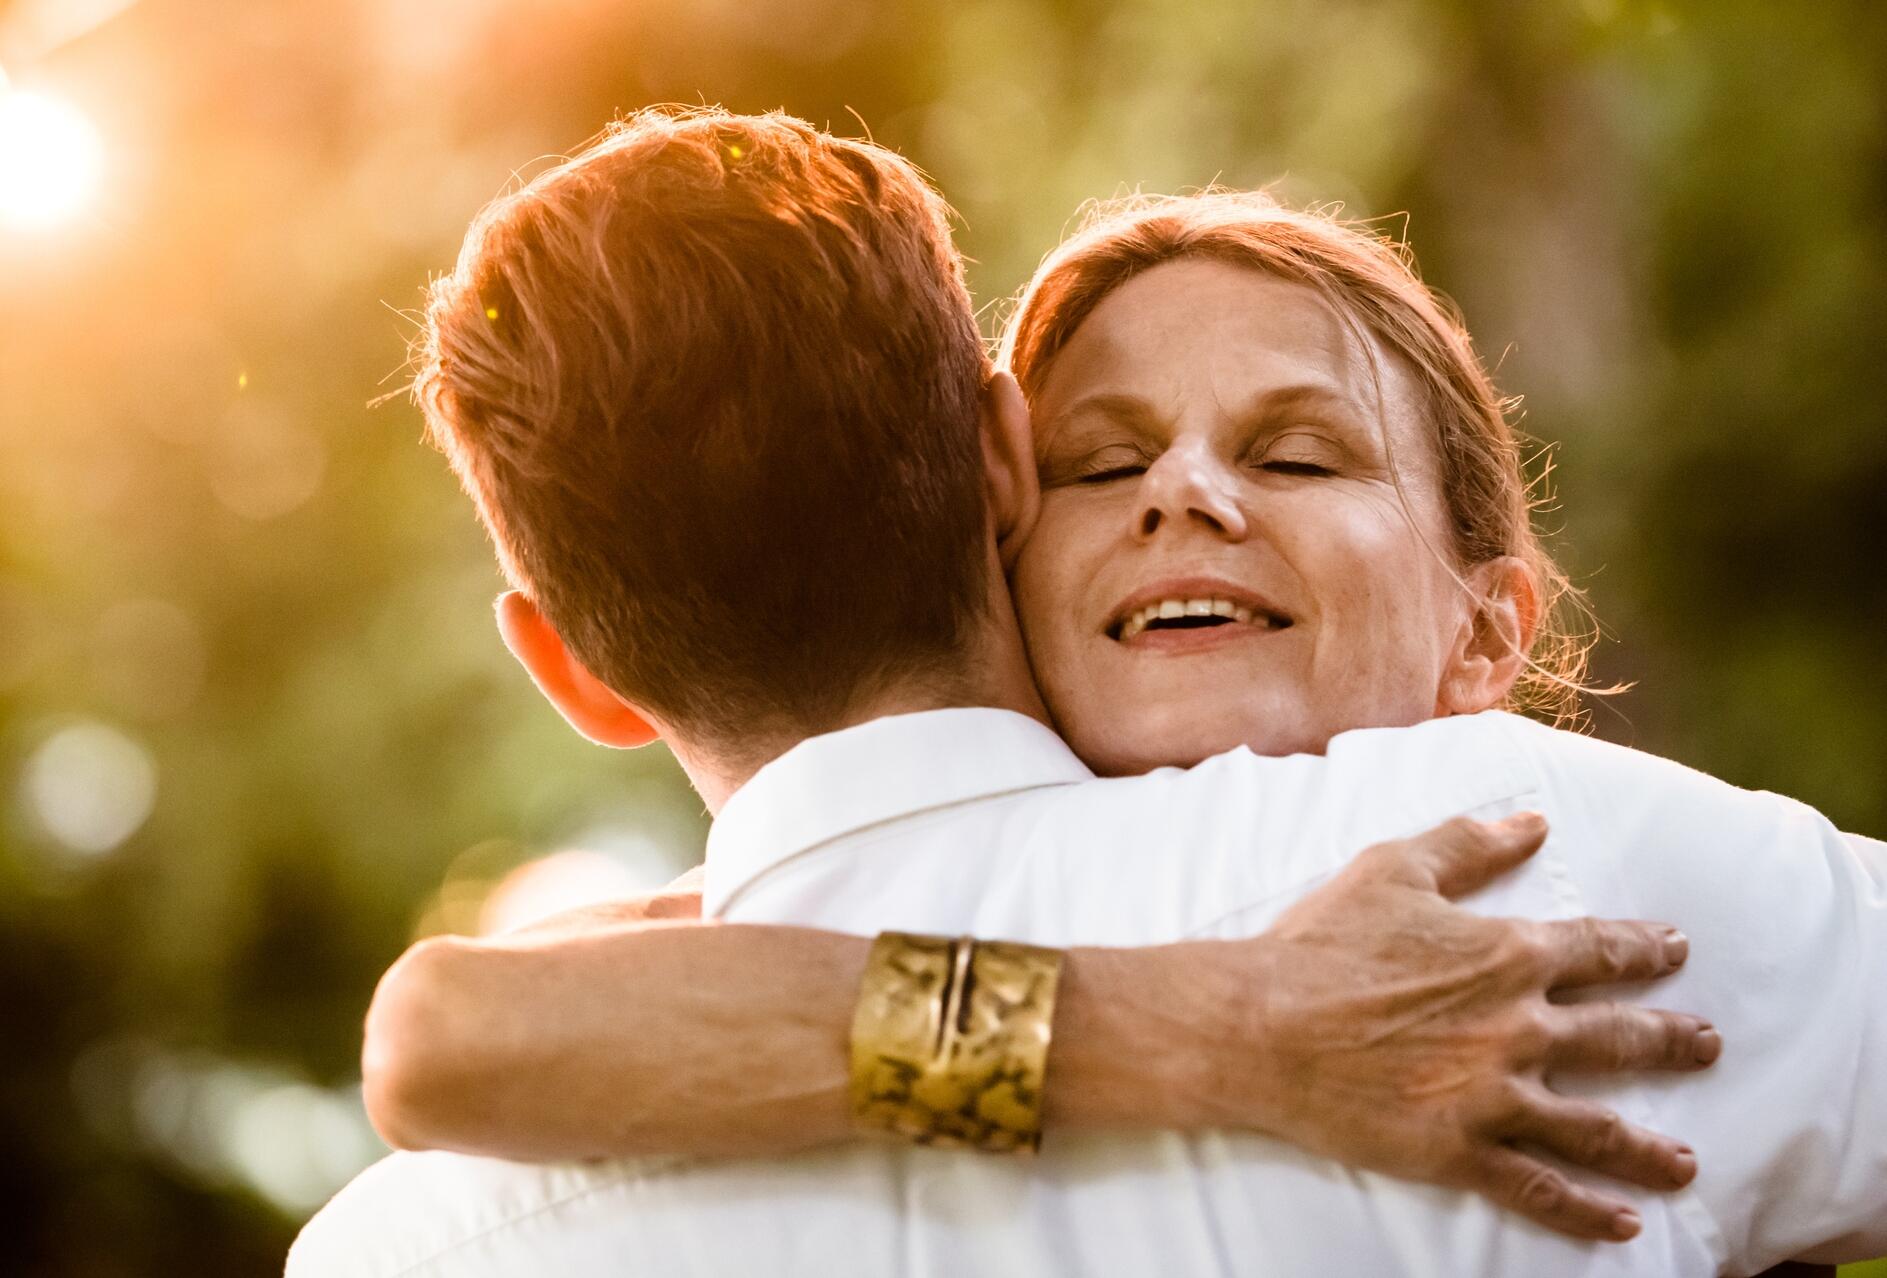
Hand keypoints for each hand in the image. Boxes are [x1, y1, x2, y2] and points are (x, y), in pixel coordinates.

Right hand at [1198, 813, 1714, 1241]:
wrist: (1261, 1024)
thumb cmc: (1322, 943)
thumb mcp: (1394, 869)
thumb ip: (1469, 844)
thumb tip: (1532, 823)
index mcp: (1506, 956)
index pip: (1600, 951)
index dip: (1644, 949)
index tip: (1675, 949)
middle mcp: (1518, 1027)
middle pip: (1620, 1037)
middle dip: (1672, 1040)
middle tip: (1707, 1045)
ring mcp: (1494, 1095)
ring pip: (1596, 1128)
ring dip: (1649, 1147)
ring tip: (1686, 1162)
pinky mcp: (1461, 1150)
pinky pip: (1540, 1188)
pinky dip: (1587, 1210)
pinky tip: (1623, 1224)